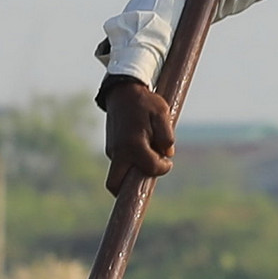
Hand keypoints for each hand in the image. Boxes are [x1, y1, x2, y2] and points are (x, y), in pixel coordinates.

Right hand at [103, 80, 175, 194]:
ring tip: (149, 147)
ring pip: (122, 173)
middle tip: (149, 172)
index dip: (163, 168)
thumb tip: (167, 154)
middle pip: (115, 185)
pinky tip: (143, 145)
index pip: (150, 169)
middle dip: (131, 187)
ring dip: (136, 169)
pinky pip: (121, 163)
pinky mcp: (110, 149)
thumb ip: (166, 136)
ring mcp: (111, 151)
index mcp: (133, 144)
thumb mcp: (162, 114)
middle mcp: (118, 151)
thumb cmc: (145, 102)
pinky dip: (132, 161)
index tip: (167, 161)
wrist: (123, 91)